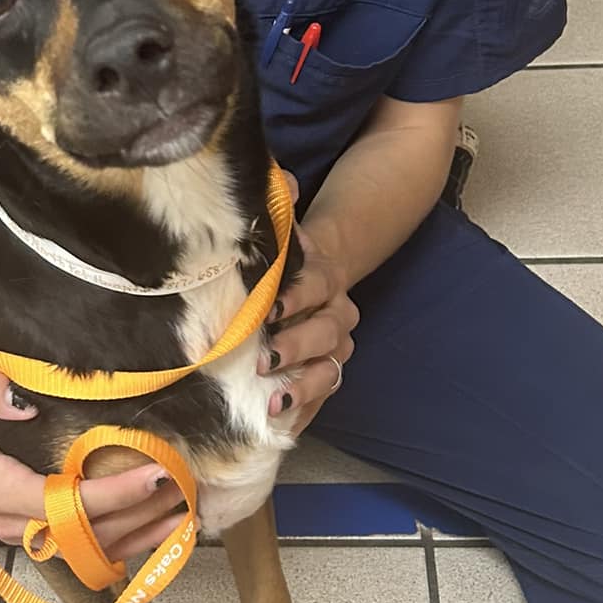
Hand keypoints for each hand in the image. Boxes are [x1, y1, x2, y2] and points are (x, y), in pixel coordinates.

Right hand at [0, 353, 189, 557]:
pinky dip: (106, 538)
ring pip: (72, 546)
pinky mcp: (13, 520)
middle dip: (131, 520)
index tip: (154, 476)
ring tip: (177, 520)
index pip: (57, 503)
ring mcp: (5, 523)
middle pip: (74, 535)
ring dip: (125, 536)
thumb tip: (19, 399)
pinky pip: (64, 541)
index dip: (108, 497)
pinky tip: (142, 530)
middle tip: (183, 497)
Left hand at [261, 171, 358, 436]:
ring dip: (303, 386)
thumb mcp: (281, 230)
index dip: (297, 296)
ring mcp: (335, 347)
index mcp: (324, 275)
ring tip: (273, 401)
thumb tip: (283, 179)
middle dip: (297, 346)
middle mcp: (337, 312)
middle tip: (265, 358)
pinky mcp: (325, 373)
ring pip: (330, 369)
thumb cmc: (286, 257)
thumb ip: (281, 206)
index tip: (271, 307)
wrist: (315, 276)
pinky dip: (302, 411)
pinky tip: (280, 422)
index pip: (315, 284)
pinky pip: (320, 397)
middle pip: (326, 332)